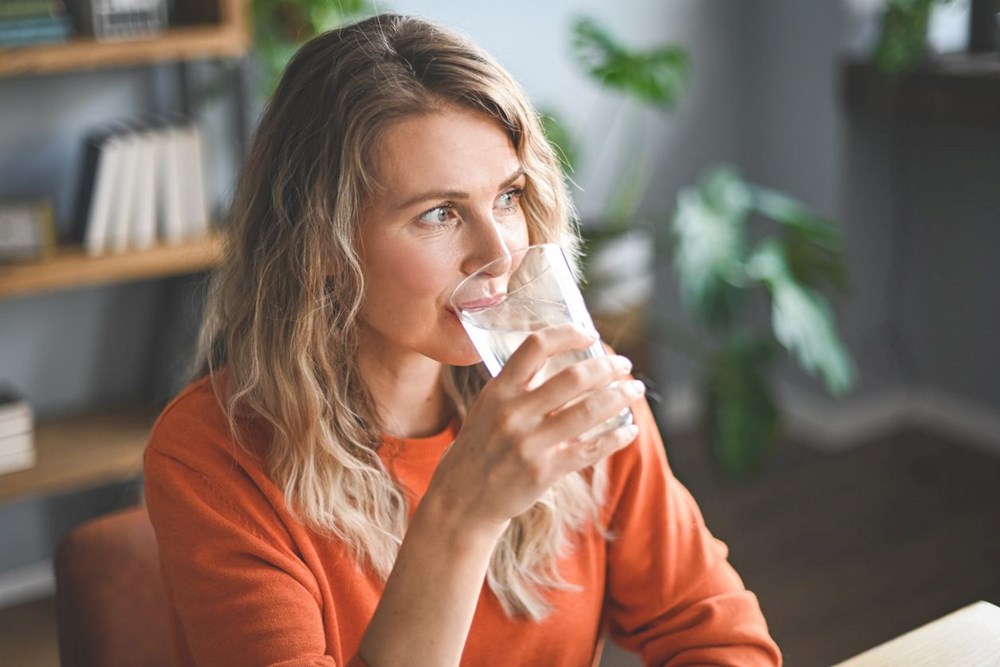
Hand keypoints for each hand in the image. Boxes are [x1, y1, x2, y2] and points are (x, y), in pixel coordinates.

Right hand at [425, 324, 643, 534]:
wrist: (462, 498)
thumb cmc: (481, 447)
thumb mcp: (488, 408)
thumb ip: (519, 385)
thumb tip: (562, 357)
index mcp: (498, 391)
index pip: (535, 347)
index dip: (567, 333)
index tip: (590, 334)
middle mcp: (513, 414)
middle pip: (573, 378)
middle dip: (607, 366)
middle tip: (624, 364)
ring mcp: (529, 444)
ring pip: (588, 411)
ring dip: (620, 397)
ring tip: (634, 390)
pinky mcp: (543, 472)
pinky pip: (590, 450)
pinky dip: (616, 437)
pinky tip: (629, 429)